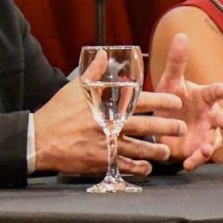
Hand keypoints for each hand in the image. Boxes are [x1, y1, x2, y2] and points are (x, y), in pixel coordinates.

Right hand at [33, 51, 188, 175]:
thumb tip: (104, 54)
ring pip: (139, 149)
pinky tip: (147, 168)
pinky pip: (125, 166)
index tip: (176, 101)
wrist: (40, 139)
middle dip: (167, 127)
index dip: (162, 101)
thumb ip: (94, 72)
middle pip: (146, 126)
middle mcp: (111, 126)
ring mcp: (107, 145)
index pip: (142, 101)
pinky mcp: (101, 162)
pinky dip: (138, 168)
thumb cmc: (58, 111)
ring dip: (156, 151)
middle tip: (181, 128)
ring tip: (167, 152)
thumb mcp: (75, 87)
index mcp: (108, 106)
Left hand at [147, 33, 222, 170]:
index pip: (215, 92)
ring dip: (210, 145)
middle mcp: (209, 116)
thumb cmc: (172, 97)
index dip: (219, 91)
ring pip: (214, 140)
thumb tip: (181, 35)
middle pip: (222, 118)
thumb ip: (176, 61)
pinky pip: (199, 157)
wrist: (163, 121)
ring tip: (204, 149)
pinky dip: (196, 161)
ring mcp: (204, 133)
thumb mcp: (170, 80)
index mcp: (204, 97)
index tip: (222, 90)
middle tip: (222, 121)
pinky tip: (188, 164)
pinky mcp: (195, 148)